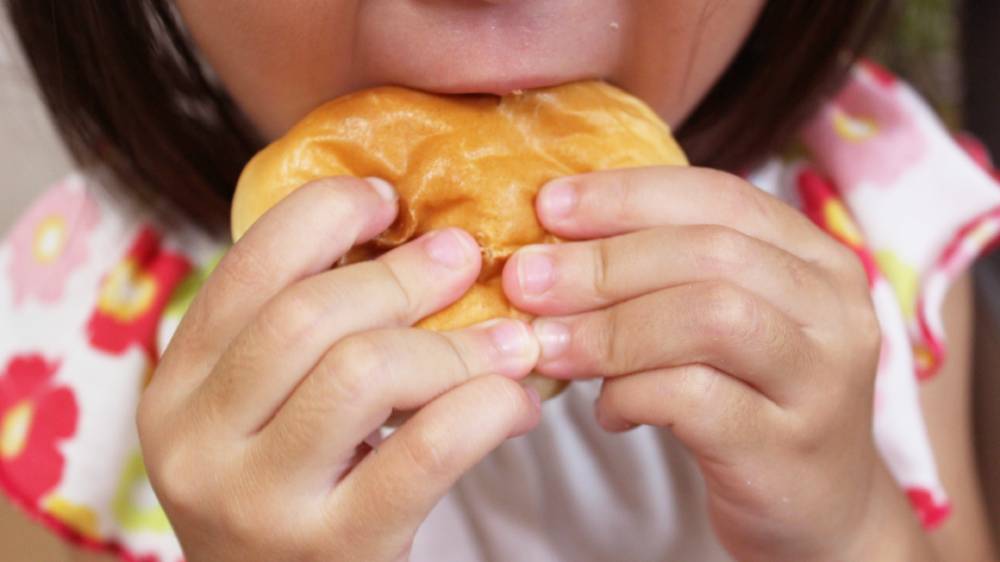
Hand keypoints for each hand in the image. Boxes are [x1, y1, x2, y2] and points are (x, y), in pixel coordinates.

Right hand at [139, 177, 540, 561]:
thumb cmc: (292, 495)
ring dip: (457, 345)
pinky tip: (514, 403)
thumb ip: (303, 339)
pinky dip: (485, 407)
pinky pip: (427, 448)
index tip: (387, 201)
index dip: (325, 214)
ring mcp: (259, 501)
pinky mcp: (334, 550)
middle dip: (404, 275)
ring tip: (510, 340)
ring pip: (367, 370)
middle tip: (466, 260)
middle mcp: (198, 442)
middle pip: (310, 315)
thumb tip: (419, 241)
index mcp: (177, 387)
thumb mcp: (263, 414)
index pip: (248, 267)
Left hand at [502, 166, 929, 560]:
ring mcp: (820, 382)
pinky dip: (631, 394)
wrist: (817, 511)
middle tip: (526, 280)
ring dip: (610, 328)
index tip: (549, 206)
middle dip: (604, 262)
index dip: (627, 196)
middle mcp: (833, 309)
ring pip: (710, 318)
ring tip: (547, 346)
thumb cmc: (750, 400)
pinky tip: (605, 410)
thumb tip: (551, 246)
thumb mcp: (719, 323)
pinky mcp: (786, 450)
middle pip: (712, 252)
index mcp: (814, 257)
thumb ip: (664, 275)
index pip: (719, 196)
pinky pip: (695, 400)